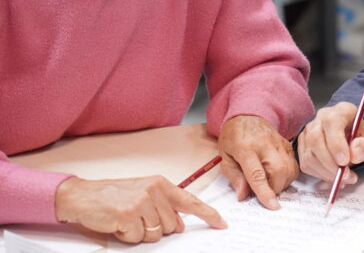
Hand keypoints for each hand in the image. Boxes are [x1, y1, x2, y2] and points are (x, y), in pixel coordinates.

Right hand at [55, 176, 225, 243]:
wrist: (82, 196)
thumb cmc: (113, 196)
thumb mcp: (144, 193)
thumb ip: (164, 206)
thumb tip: (180, 224)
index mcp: (161, 184)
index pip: (191, 201)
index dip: (208, 214)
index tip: (221, 223)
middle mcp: (155, 191)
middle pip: (172, 225)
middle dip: (157, 228)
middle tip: (138, 217)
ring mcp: (142, 202)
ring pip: (157, 234)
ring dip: (141, 233)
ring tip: (127, 219)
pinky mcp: (129, 215)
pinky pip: (138, 238)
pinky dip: (128, 236)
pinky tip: (118, 224)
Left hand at [218, 115, 297, 209]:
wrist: (246, 115)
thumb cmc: (233, 136)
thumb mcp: (224, 156)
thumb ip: (234, 176)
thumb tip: (243, 195)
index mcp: (245, 148)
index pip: (257, 174)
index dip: (265, 192)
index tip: (272, 206)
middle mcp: (265, 145)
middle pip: (279, 172)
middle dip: (275, 189)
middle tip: (264, 192)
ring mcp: (279, 143)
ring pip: (289, 170)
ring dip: (282, 183)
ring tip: (270, 183)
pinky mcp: (287, 144)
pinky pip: (294, 165)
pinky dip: (288, 176)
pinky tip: (277, 176)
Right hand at [297, 102, 363, 186]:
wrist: (354, 140)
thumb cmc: (362, 138)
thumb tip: (354, 153)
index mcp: (341, 111)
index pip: (331, 122)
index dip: (336, 144)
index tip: (345, 161)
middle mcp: (321, 118)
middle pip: (315, 139)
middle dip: (330, 163)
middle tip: (344, 175)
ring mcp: (309, 131)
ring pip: (309, 154)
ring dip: (326, 172)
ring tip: (343, 178)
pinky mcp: (303, 145)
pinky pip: (306, 164)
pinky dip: (320, 174)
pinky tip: (333, 176)